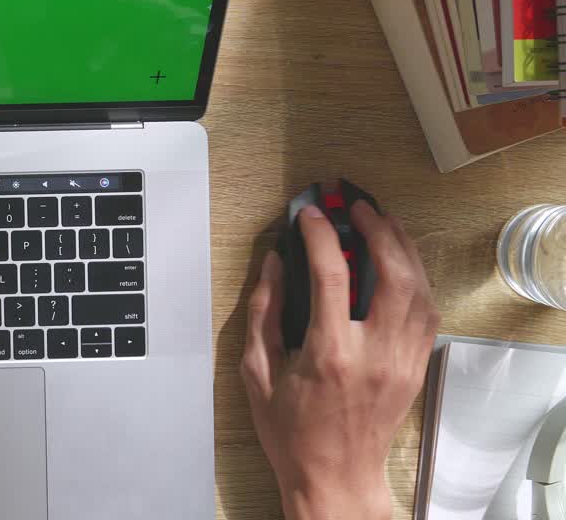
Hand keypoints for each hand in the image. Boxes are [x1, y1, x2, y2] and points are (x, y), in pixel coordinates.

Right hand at [240, 200, 439, 519]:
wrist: (334, 478)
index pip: (331, 275)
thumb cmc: (291, 432)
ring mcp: (401, 361)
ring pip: (419, 289)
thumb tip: (276, 264)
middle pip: (392, 273)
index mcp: (329, 354)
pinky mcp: (414, 368)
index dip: (319, 234)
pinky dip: (417, 278)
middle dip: (377, 230)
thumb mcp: (257, 371)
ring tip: (382, 222)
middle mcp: (374, 354)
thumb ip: (263, 312)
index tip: (308, 214)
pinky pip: (427, 313)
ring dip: (403, 248)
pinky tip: (401, 262)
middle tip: (358, 207)